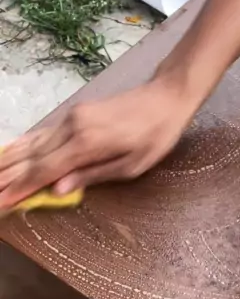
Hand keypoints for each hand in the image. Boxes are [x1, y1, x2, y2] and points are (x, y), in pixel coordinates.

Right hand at [0, 75, 197, 209]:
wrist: (165, 97)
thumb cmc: (156, 136)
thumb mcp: (132, 166)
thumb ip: (92, 176)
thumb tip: (57, 190)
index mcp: (87, 144)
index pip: (45, 170)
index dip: (21, 188)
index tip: (2, 201)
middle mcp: (72, 128)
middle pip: (33, 157)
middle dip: (8, 176)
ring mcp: (71, 118)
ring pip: (34, 143)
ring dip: (11, 161)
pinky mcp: (75, 113)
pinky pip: (44, 134)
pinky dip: (24, 145)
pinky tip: (11, 152)